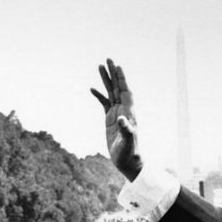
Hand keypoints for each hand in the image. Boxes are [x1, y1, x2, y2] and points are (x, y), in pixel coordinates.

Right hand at [90, 58, 142, 181]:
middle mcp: (124, 111)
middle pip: (118, 88)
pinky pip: (104, 104)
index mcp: (129, 113)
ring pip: (111, 93)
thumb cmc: (130, 153)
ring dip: (106, 80)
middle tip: (108, 59)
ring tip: (100, 66)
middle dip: (113, 74)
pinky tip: (92, 89)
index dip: (122, 79)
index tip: (117, 66)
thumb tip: (122, 119)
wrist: (128, 162)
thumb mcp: (127, 142)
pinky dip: (99, 95)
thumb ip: (126, 130)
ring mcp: (117, 114)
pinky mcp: (110, 120)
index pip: (125, 91)